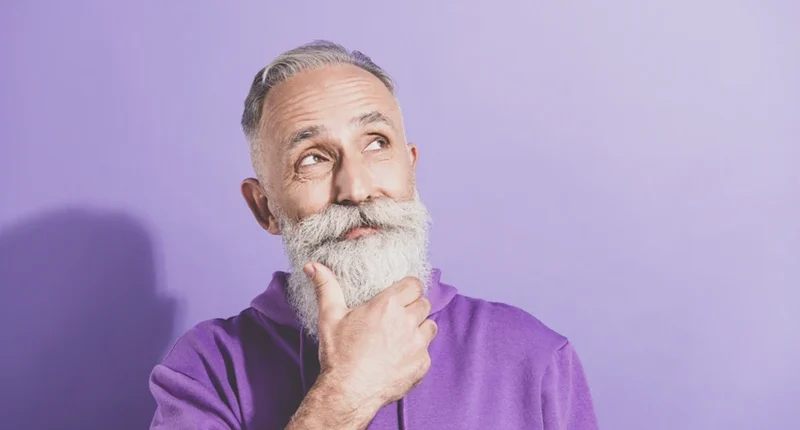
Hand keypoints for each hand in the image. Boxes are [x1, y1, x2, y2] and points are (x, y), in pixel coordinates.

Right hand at [305, 262, 437, 412]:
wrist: (348, 392)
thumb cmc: (339, 354)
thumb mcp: (330, 316)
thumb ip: (326, 287)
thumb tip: (312, 265)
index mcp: (388, 305)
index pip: (414, 284)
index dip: (409, 288)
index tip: (401, 294)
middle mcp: (407, 321)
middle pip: (424, 304)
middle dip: (413, 307)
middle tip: (397, 318)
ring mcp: (417, 344)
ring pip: (430, 326)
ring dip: (420, 328)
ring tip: (401, 337)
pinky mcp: (422, 364)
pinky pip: (426, 352)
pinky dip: (417, 353)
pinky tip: (399, 358)